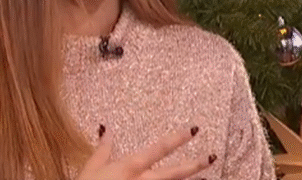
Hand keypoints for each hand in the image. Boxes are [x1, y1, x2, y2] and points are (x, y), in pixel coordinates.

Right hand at [77, 126, 215, 179]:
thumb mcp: (92, 167)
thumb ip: (103, 148)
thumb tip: (106, 128)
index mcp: (131, 166)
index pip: (159, 148)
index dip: (178, 138)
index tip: (193, 130)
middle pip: (175, 173)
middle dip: (195, 165)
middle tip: (212, 157)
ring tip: (208, 179)